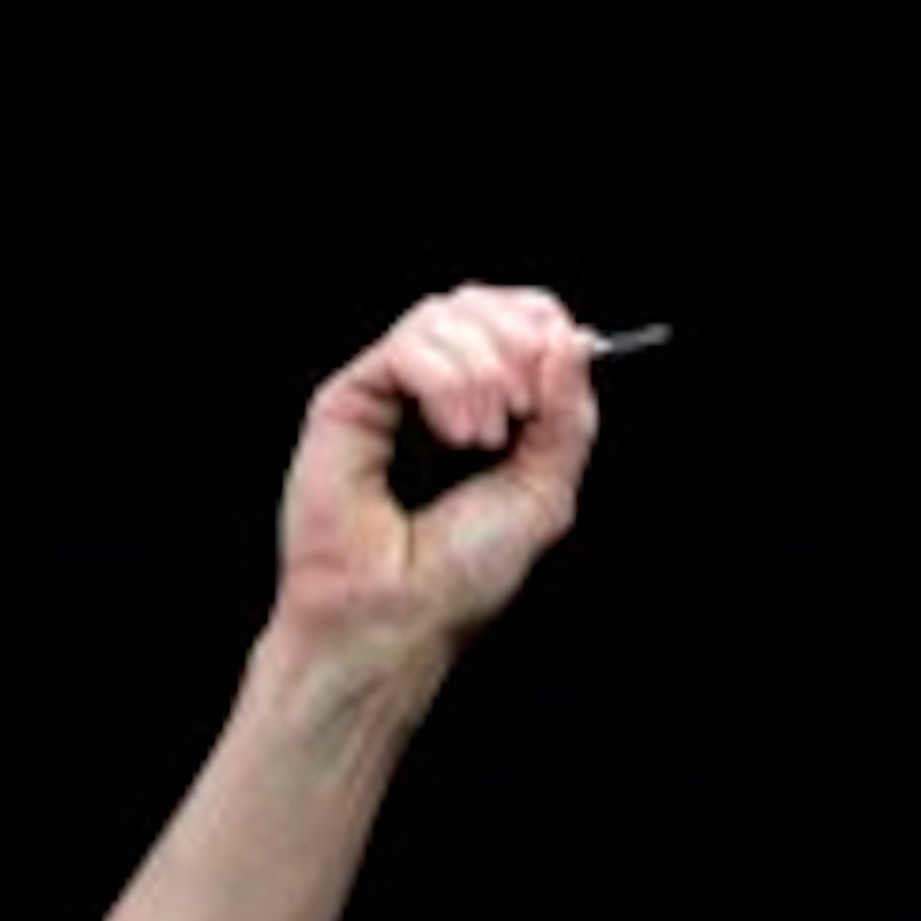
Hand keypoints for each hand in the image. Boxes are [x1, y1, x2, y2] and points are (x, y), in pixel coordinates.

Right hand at [273, 284, 604, 669]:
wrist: (398, 618)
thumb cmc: (460, 575)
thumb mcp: (545, 491)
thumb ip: (567, 416)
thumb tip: (571, 339)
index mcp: (486, 409)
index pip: (518, 320)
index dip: (545, 330)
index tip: (558, 382)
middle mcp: (436, 392)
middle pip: (481, 302)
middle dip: (519, 344)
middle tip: (524, 412)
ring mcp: (390, 392)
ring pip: (443, 314)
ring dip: (484, 372)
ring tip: (483, 443)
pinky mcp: (350, 399)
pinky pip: (408, 345)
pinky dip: (446, 383)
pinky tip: (453, 439)